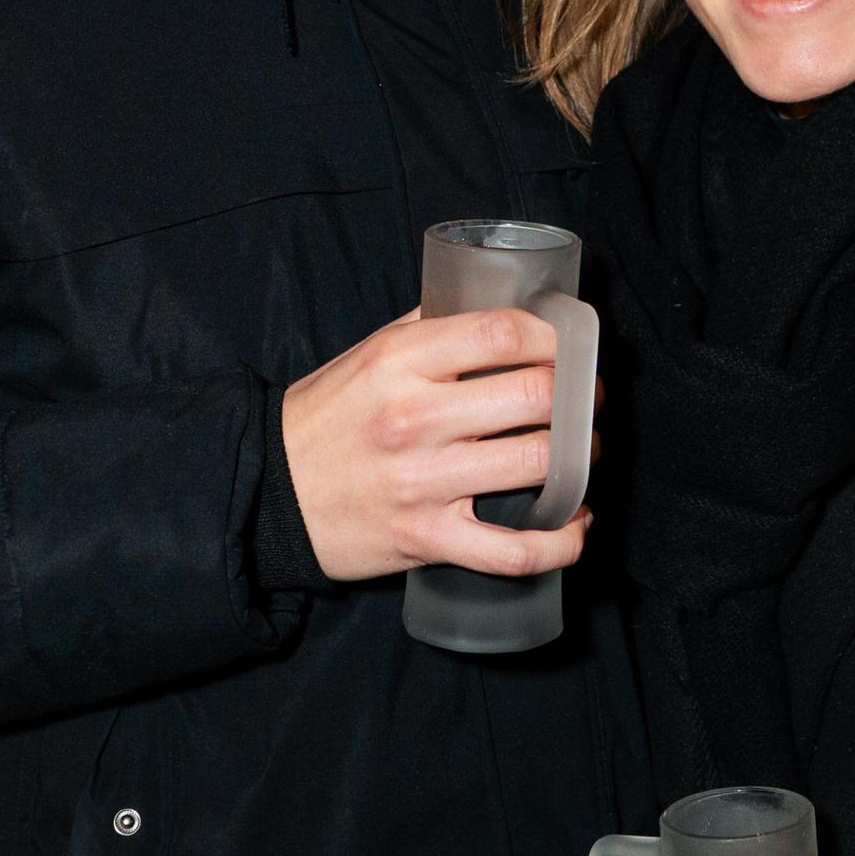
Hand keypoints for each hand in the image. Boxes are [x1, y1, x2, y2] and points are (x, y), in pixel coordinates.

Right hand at [281, 307, 590, 585]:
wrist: (268, 494)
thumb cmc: (325, 421)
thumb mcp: (365, 356)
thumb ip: (428, 329)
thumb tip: (498, 305)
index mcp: (400, 362)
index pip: (504, 333)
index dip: (555, 337)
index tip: (569, 348)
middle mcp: (415, 418)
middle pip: (537, 394)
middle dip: (581, 396)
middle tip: (586, 401)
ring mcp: (424, 483)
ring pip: (539, 464)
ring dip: (581, 458)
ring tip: (583, 452)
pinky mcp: (428, 539)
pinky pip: (515, 550)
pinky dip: (562, 541)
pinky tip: (576, 524)